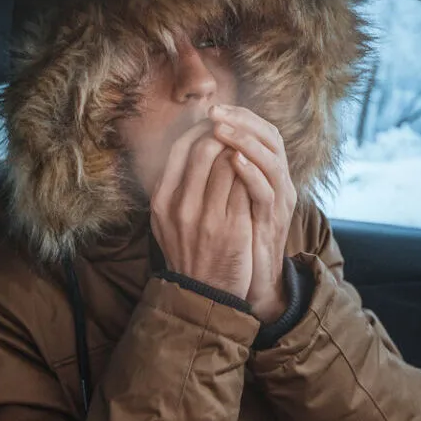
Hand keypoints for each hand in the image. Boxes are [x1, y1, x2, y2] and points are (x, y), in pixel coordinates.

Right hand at [151, 122, 253, 299]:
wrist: (202, 295)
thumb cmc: (188, 252)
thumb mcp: (167, 221)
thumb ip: (173, 188)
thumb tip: (187, 147)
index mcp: (162, 201)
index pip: (179, 148)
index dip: (200, 130)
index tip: (215, 126)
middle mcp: (181, 206)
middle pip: (204, 149)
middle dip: (225, 134)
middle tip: (237, 133)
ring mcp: (207, 217)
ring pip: (228, 163)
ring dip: (241, 151)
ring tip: (249, 150)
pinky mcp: (232, 228)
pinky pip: (245, 186)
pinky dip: (252, 173)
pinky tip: (258, 172)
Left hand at [210, 104, 296, 322]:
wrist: (251, 282)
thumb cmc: (235, 240)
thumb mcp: (224, 200)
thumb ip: (217, 173)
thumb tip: (192, 144)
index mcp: (267, 172)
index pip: (260, 129)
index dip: (238, 115)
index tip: (211, 107)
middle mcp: (278, 181)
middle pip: (270, 136)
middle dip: (242, 120)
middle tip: (216, 111)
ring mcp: (280, 200)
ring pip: (272, 158)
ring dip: (245, 141)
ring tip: (221, 129)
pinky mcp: (275, 221)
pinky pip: (267, 190)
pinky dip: (252, 173)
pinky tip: (235, 160)